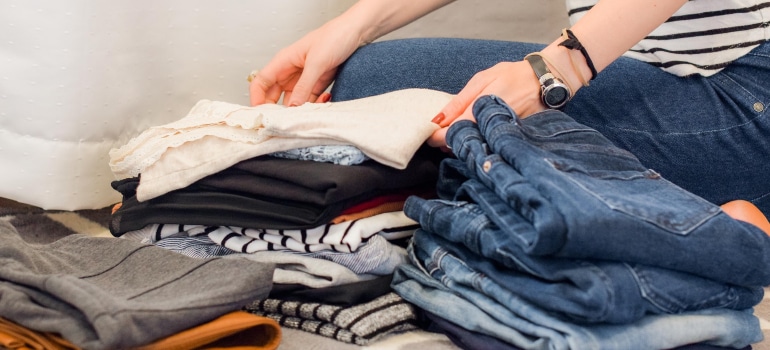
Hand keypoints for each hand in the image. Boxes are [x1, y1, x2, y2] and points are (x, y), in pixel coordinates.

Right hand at [249, 19, 361, 105]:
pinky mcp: (317, 83)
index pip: (260, 82)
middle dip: (279, 110)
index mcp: (284, 61)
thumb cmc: (335, 36)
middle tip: (287, 122)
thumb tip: (292, 107)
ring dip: (301, 109)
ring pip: (293, 101)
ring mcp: (304, 78)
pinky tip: (324, 100)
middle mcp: (291, 71)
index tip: (261, 115)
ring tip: (312, 112)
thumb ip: (304, 86)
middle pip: (274, 95)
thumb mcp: (317, 62)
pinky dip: (315, 105)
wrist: (356, 32)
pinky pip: (310, 100)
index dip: (257, 99)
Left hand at [426, 60, 546, 147]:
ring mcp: (500, 136)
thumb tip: (438, 120)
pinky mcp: (508, 140)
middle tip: (442, 132)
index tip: (429, 134)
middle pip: (461, 146)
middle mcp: (490, 127)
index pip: (450, 134)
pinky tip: (475, 134)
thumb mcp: (481, 80)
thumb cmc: (512, 76)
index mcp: (479, 111)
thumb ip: (459, 102)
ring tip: (458, 131)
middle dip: (447, 142)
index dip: (436, 137)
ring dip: (462, 143)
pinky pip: (488, 146)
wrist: (545, 80)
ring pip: (474, 149)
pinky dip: (478, 143)